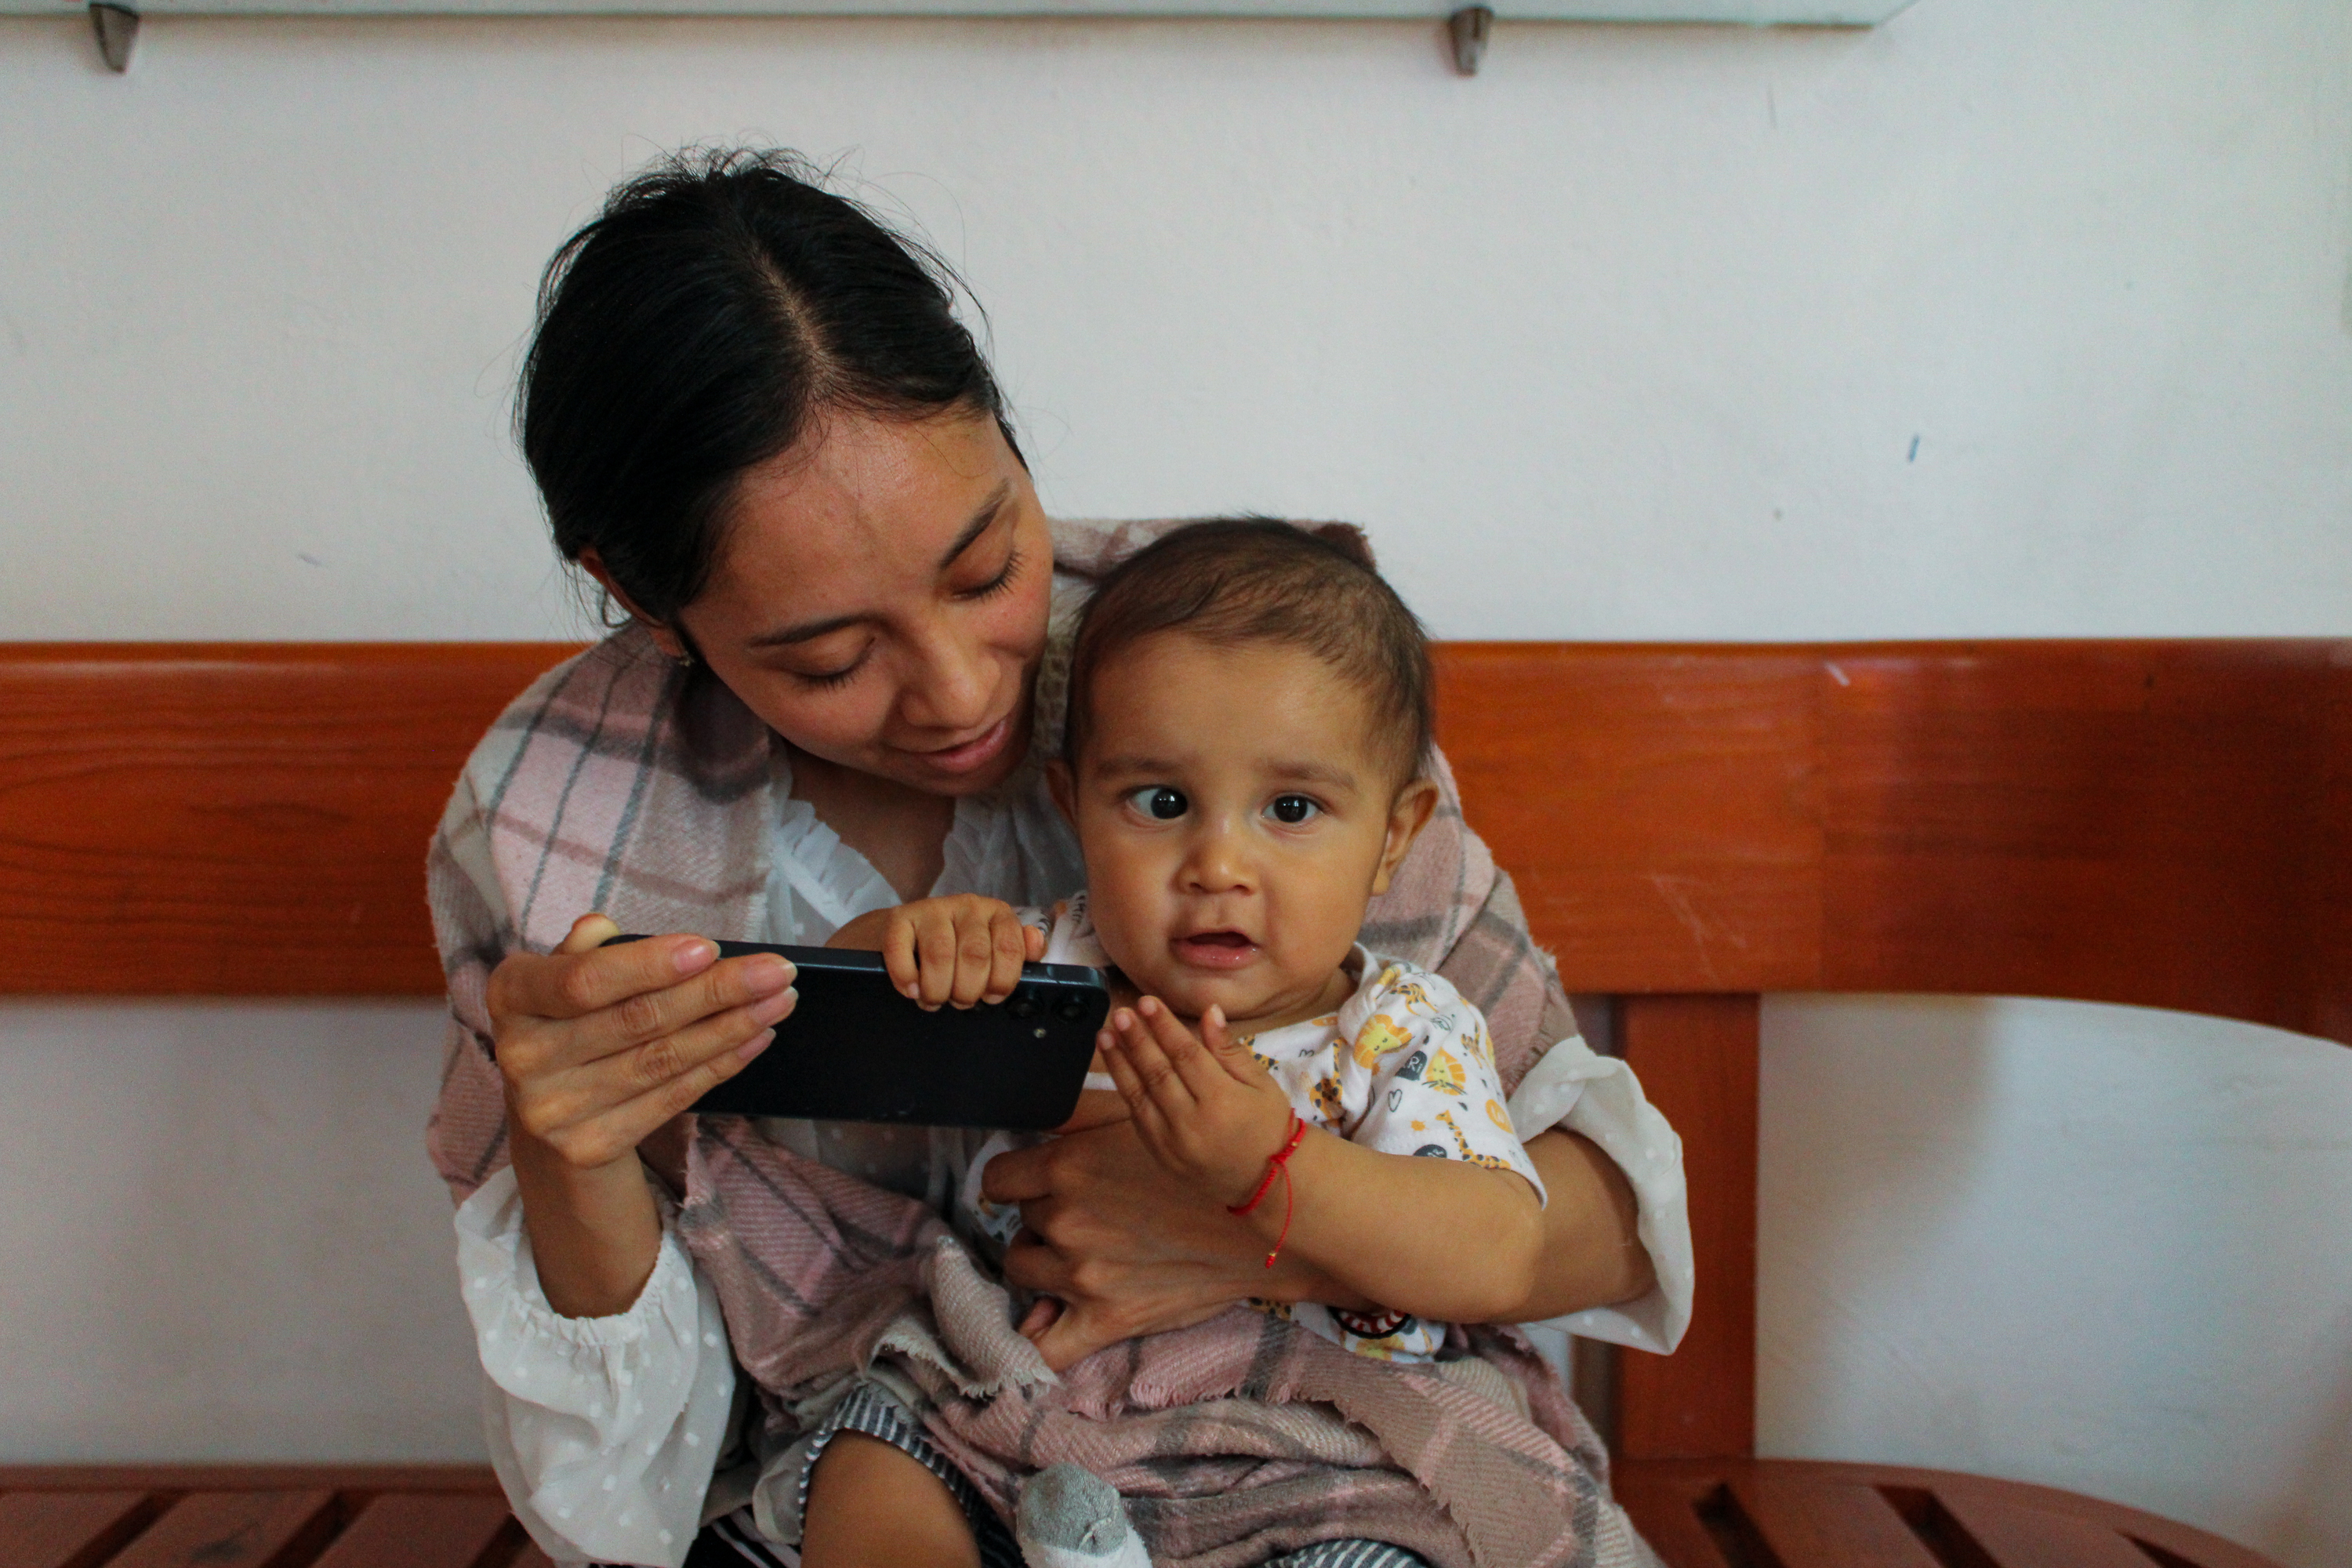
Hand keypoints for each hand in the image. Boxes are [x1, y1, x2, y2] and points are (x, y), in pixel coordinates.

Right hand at [489, 913, 795, 1171]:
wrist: (549, 1123)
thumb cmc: (571, 1028)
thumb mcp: (562, 982)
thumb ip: (584, 954)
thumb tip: (604, 929)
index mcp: (512, 996)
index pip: (584, 980)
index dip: (649, 965)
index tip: (710, 949)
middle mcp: (522, 1055)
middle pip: (638, 1019)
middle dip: (717, 991)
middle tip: (777, 971)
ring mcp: (553, 1109)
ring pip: (662, 1060)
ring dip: (731, 1027)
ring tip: (779, 1001)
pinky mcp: (588, 1147)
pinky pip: (671, 1098)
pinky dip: (720, 1065)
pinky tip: (756, 1039)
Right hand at [856, 895, 1043, 1010]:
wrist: (907, 933)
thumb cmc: (957, 948)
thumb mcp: (993, 949)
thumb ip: (1019, 951)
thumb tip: (1036, 943)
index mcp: (997, 913)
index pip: (1009, 949)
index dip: (1002, 982)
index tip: (990, 998)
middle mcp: (968, 905)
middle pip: (975, 956)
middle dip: (967, 991)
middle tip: (959, 1002)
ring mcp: (932, 908)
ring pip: (940, 956)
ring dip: (937, 990)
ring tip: (934, 1000)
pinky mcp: (899, 917)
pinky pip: (902, 951)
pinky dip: (907, 979)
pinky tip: (911, 991)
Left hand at [982, 1119, 1258, 1369]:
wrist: (1261, 1219)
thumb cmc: (1197, 1162)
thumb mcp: (1135, 1116)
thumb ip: (1075, 1112)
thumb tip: (1030, 1114)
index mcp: (1068, 1167)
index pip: (999, 1179)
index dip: (1018, 1177)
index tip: (1038, 1181)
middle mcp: (1068, 1221)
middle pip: (1022, 1218)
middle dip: (1046, 1211)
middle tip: (1090, 1208)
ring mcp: (1083, 1275)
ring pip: (1022, 1266)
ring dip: (1042, 1256)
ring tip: (1079, 1247)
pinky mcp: (1107, 1319)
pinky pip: (1046, 1347)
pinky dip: (1033, 1338)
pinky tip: (1039, 1320)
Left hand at [1097, 998, 1295, 1207]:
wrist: (1266, 1181)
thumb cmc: (1267, 1124)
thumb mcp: (1260, 1083)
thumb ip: (1229, 1049)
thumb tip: (1210, 1011)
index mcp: (1222, 1100)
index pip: (1186, 1054)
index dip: (1164, 1026)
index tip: (1146, 1002)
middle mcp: (1192, 1122)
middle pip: (1158, 1072)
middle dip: (1136, 1039)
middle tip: (1120, 1013)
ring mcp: (1172, 1142)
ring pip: (1139, 1095)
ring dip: (1120, 1063)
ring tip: (1105, 1035)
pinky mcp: (1160, 1155)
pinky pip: (1137, 1117)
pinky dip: (1125, 1089)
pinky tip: (1117, 1066)